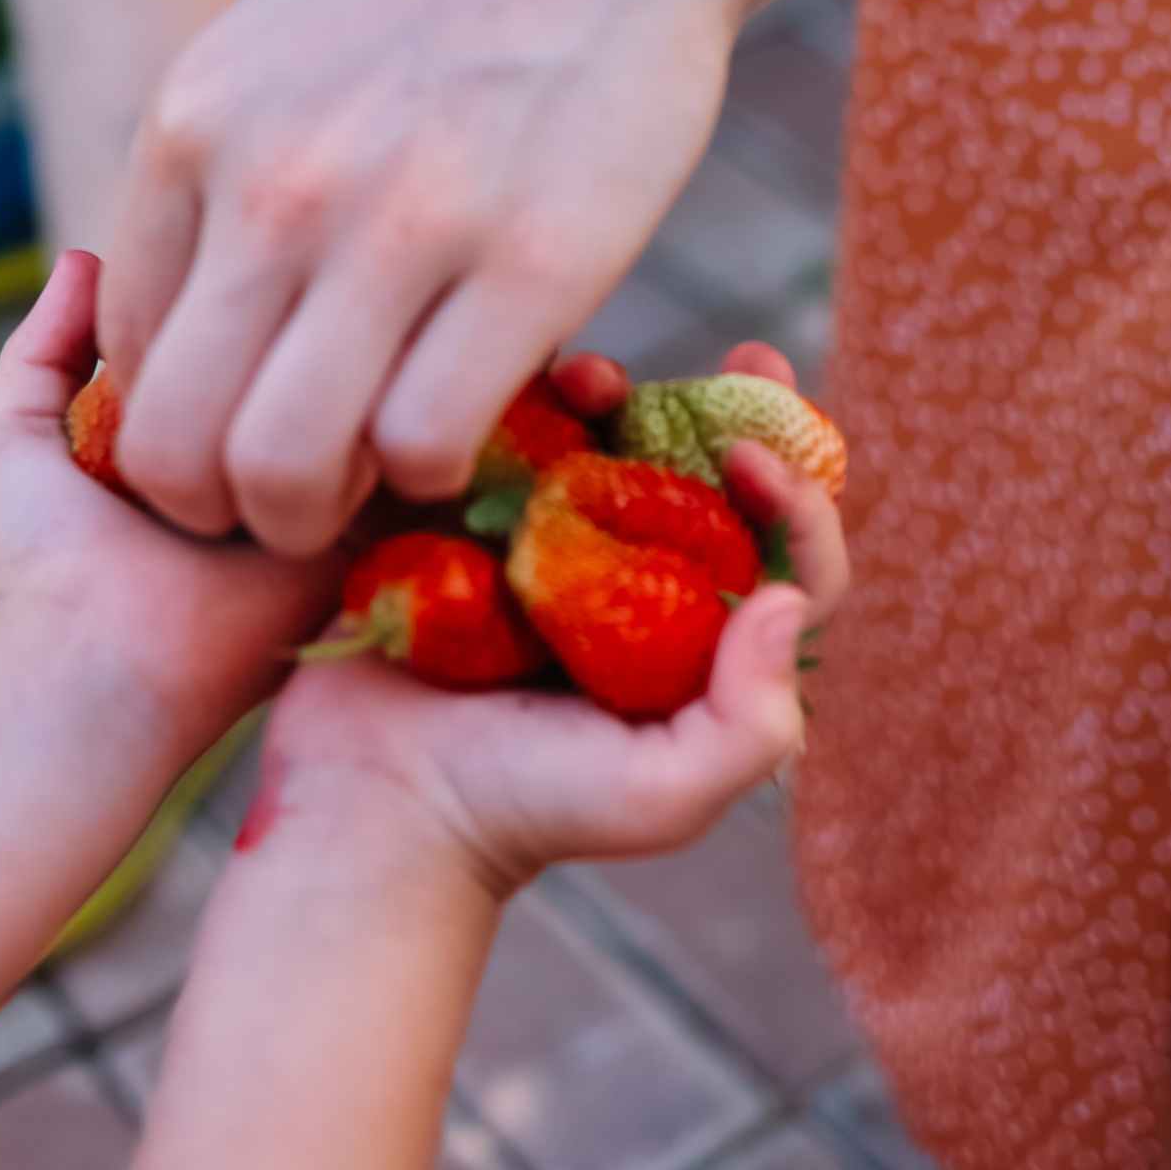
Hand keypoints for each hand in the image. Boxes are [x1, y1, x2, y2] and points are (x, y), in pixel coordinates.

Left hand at [0, 254, 350, 783]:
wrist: (95, 662)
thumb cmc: (45, 557)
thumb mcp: (14, 438)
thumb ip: (41, 348)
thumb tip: (84, 255)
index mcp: (199, 425)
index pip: (236, 333)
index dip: (222, 288)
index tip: (217, 249)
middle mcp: (266, 448)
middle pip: (298, 356)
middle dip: (289, 311)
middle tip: (280, 272)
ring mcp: (323, 485)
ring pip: (353, 389)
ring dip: (334, 348)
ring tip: (317, 306)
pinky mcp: (364, 525)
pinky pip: (393, 446)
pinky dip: (378, 401)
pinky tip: (351, 355)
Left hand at [99, 0, 775, 552]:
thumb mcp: (287, 33)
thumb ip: (226, 156)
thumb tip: (185, 289)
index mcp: (196, 122)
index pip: (124, 356)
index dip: (182, 425)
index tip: (251, 423)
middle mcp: (273, 181)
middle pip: (179, 446)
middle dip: (225, 508)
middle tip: (296, 496)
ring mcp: (399, 224)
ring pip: (288, 472)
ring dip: (325, 510)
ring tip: (375, 471)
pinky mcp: (531, 259)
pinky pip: (428, 442)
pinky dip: (436, 465)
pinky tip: (470, 407)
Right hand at [242, 426, 846, 901]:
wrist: (372, 809)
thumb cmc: (521, 812)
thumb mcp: (659, 793)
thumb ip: (748, 725)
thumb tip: (787, 602)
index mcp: (690, 644)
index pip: (781, 560)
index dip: (798, 502)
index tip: (760, 462)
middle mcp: (629, 587)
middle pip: (709, 481)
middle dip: (739, 410)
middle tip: (749, 358)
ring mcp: (545, 548)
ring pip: (608, 445)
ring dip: (623, 395)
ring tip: (604, 378)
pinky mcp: (466, 522)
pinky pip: (507, 440)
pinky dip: (522, 401)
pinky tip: (527, 385)